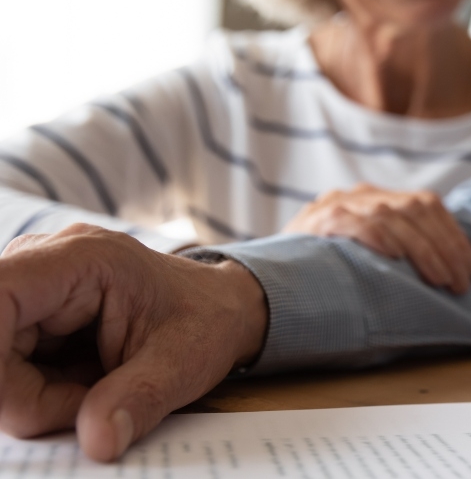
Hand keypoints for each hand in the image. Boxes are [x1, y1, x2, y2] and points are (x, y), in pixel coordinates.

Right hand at [0, 224, 266, 461]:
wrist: (218, 308)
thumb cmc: (205, 321)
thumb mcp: (184, 363)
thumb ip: (138, 399)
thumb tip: (97, 443)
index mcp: (82, 259)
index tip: (17, 407)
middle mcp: (42, 263)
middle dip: (28, 396)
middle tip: (91, 407)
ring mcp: (30, 290)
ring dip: (36, 399)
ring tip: (98, 389)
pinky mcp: (25, 316)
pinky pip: (7, 369)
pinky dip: (39, 394)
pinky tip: (83, 385)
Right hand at [284, 184, 470, 294]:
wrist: (264, 276)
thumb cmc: (326, 273)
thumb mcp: (368, 255)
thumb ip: (400, 252)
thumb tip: (452, 276)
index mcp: (378, 198)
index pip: (428, 204)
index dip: (454, 235)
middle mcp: (361, 194)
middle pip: (417, 209)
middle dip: (446, 248)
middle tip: (461, 283)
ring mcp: (338, 203)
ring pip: (393, 215)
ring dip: (423, 250)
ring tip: (441, 280)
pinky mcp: (318, 220)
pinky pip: (356, 222)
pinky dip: (379, 237)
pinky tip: (396, 257)